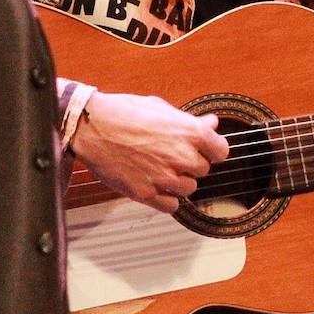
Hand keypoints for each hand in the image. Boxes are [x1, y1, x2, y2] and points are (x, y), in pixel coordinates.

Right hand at [70, 90, 229, 213]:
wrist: (91, 126)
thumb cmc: (125, 112)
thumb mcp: (162, 108)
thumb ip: (190, 121)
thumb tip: (211, 124)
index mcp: (190, 132)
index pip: (221, 151)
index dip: (212, 150)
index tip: (204, 150)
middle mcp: (182, 156)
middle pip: (203, 170)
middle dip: (191, 164)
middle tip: (172, 155)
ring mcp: (164, 177)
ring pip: (189, 189)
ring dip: (179, 182)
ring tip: (160, 168)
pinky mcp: (146, 193)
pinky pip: (171, 206)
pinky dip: (167, 198)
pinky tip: (156, 185)